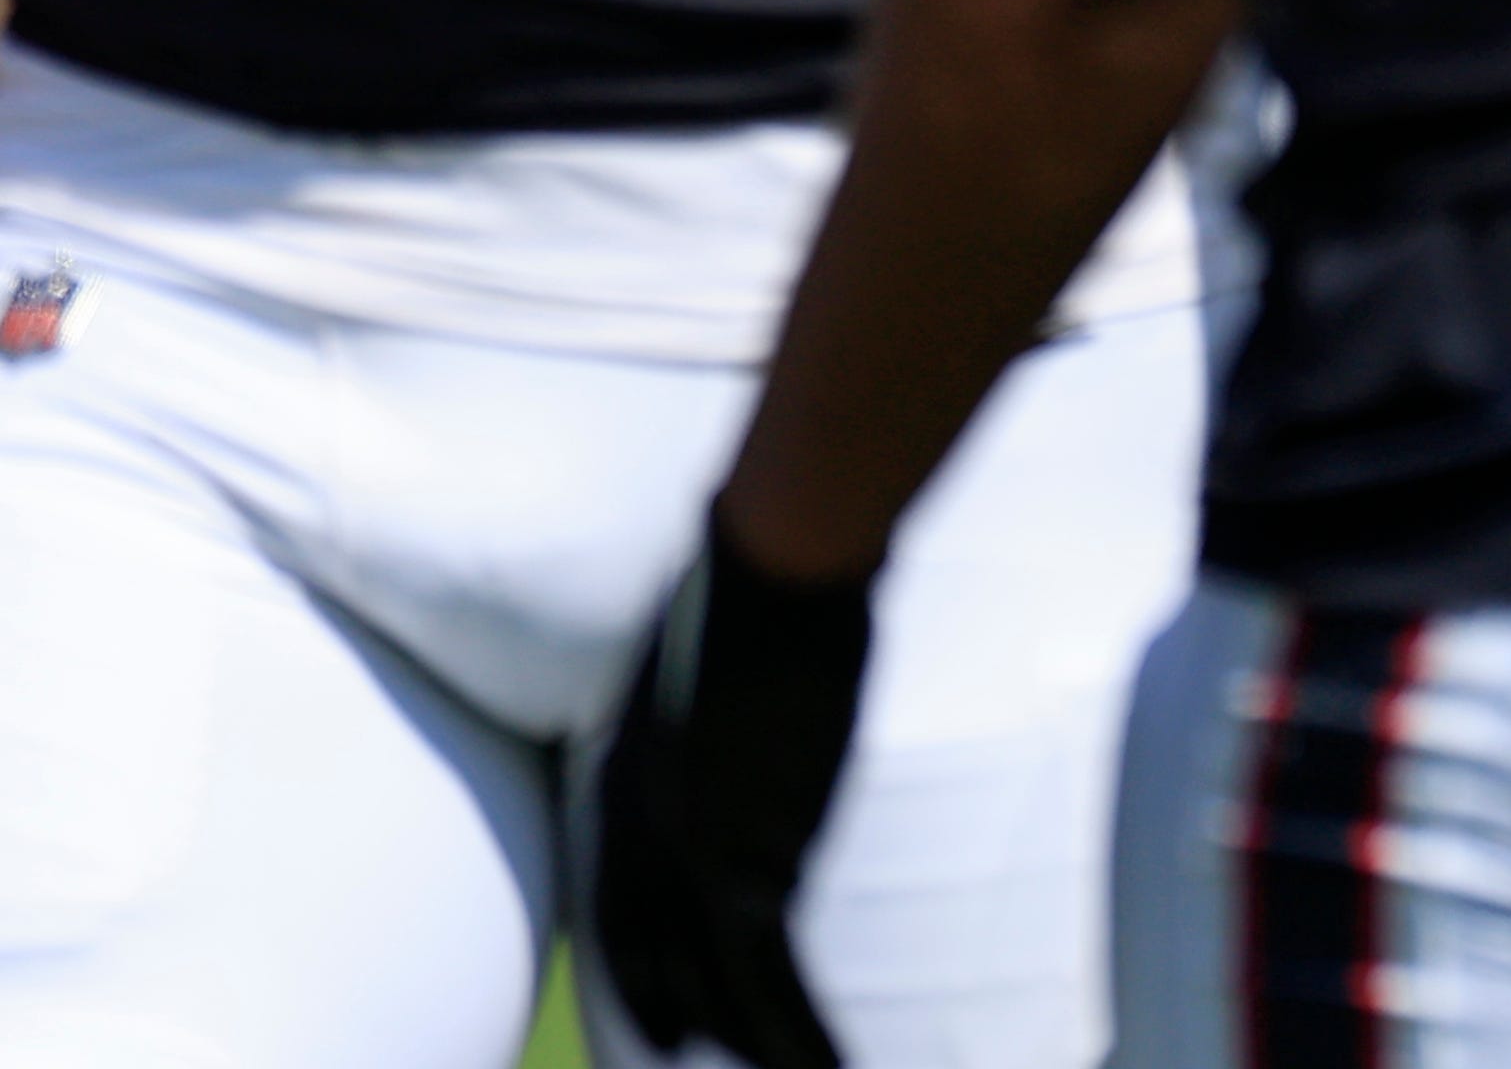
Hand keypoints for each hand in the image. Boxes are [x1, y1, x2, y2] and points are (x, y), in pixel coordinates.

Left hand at [588, 510, 875, 1068]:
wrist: (776, 564)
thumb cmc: (755, 570)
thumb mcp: (696, 643)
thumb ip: (707, 691)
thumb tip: (749, 677)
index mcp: (622, 777)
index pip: (615, 906)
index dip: (638, 969)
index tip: (660, 1018)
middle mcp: (639, 829)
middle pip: (651, 957)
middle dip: (681, 1016)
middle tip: (701, 1060)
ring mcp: (691, 853)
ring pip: (716, 984)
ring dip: (754, 1045)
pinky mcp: (749, 861)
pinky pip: (770, 974)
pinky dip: (798, 1032)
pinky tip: (822, 1068)